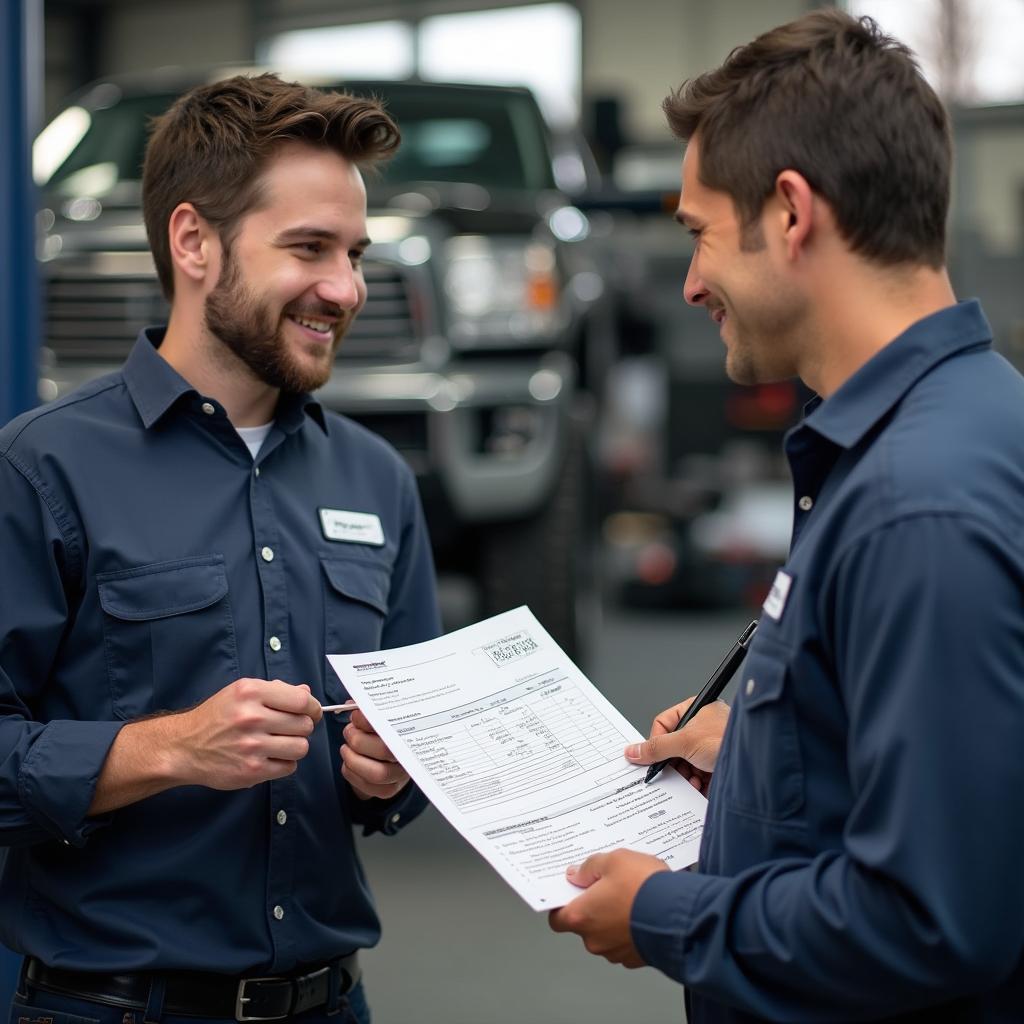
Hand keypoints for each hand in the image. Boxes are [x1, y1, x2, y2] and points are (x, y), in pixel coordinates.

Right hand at [171, 678, 321, 788]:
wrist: (185, 746)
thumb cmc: (217, 716)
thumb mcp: (242, 692)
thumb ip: (276, 690)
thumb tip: (307, 693)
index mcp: (251, 692)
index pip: (302, 701)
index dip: (312, 708)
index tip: (310, 712)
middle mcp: (251, 718)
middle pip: (304, 725)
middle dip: (302, 727)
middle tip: (289, 729)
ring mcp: (251, 746)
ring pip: (301, 748)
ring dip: (294, 747)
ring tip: (279, 743)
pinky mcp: (251, 771)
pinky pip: (289, 767)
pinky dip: (284, 763)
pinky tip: (269, 757)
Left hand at [340, 708, 410, 800]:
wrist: (387, 757)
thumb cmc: (381, 732)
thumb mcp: (377, 716)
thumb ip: (368, 709)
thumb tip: (352, 705)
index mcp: (410, 732)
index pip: (395, 726)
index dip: (370, 722)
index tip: (355, 715)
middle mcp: (409, 755)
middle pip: (385, 750)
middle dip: (358, 740)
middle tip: (348, 732)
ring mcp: (400, 775)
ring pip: (377, 773)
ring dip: (353, 759)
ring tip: (345, 748)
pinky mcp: (389, 790)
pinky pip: (367, 786)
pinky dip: (351, 772)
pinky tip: (348, 762)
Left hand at [548, 849, 668, 966]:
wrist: (680, 915)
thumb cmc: (644, 888)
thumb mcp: (614, 860)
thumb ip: (590, 867)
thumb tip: (577, 874)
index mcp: (582, 916)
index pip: (557, 918)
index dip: (562, 904)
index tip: (571, 892)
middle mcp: (595, 940)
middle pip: (584, 924)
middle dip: (594, 907)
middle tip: (609, 887)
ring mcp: (616, 952)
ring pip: (607, 933)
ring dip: (614, 918)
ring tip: (632, 897)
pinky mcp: (637, 958)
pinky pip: (627, 941)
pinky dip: (631, 929)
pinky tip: (643, 911)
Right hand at [624, 697, 729, 795]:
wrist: (760, 763)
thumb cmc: (729, 740)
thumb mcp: (685, 741)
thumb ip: (657, 747)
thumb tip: (634, 751)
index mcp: (696, 710)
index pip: (664, 723)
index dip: (657, 741)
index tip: (652, 756)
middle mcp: (704, 727)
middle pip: (675, 747)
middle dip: (674, 763)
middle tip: (673, 772)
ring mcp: (713, 747)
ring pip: (686, 764)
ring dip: (686, 776)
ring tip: (692, 780)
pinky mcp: (720, 766)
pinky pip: (699, 776)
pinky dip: (697, 784)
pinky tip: (701, 786)